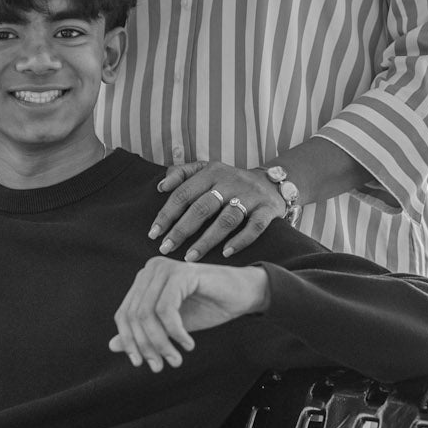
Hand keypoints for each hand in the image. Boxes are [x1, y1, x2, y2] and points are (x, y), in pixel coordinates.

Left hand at [110, 258, 268, 371]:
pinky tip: (188, 343)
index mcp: (144, 279)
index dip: (129, 342)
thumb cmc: (209, 305)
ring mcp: (165, 268)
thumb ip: (145, 333)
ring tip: (176, 358)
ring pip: (147, 315)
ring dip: (161, 343)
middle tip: (161, 366)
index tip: (141, 364)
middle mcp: (150, 270)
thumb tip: (112, 346)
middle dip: (146, 346)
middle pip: (134, 316)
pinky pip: (166, 310)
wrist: (243, 293)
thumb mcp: (171, 325)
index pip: (123, 315)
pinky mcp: (181, 273)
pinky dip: (175, 332)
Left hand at [148, 160, 286, 261]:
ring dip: (207, 240)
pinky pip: (254, 227)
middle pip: (202, 207)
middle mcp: (230, 182)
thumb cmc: (231, 181)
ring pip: (226, 220)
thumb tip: (160, 186)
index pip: (184, 193)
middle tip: (166, 248)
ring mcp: (250, 196)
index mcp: (212, 172)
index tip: (153, 233)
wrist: (273, 181)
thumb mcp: (208, 169)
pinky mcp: (267, 209)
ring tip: (190, 257)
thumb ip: (183, 173)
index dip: (167, 214)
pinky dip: (240, 241)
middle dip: (181, 230)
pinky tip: (226, 254)